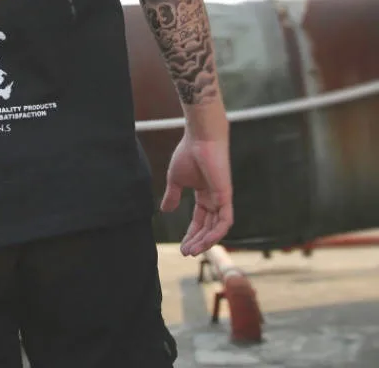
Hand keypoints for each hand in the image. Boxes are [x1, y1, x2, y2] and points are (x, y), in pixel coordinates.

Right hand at [160, 134, 233, 256]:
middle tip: (186, 253)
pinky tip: (205, 241)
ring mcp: (222, 199)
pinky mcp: (226, 197)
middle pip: (208, 227)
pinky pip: (224, 222)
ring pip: (217, 228)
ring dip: (205, 241)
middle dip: (197, 241)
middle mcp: (215, 199)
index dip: (191, 234)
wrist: (199, 139)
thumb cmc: (188, 154)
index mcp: (204, 195)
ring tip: (192, 251)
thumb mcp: (175, 179)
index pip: (199, 221)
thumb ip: (172, 196)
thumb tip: (165, 211)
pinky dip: (216, 233)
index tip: (181, 247)